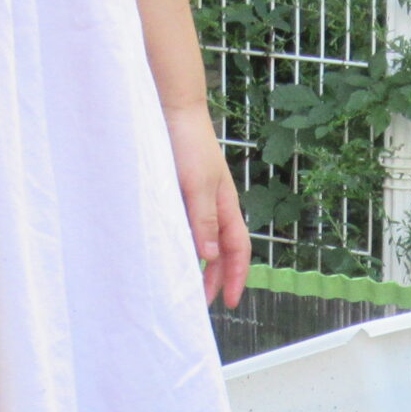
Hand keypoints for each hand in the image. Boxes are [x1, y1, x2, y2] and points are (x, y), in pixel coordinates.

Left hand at [164, 100, 247, 307]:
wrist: (172, 109)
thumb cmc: (188, 143)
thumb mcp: (197, 185)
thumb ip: (204, 221)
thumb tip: (211, 257)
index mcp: (226, 205)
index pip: (238, 250)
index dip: (235, 277)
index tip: (228, 302)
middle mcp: (216, 205)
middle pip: (222, 250)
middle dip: (216, 277)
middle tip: (202, 302)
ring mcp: (199, 198)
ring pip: (205, 239)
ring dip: (200, 263)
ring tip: (188, 283)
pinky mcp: (182, 190)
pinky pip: (188, 225)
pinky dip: (185, 244)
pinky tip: (172, 251)